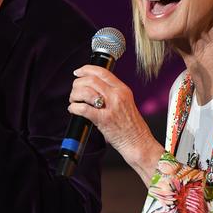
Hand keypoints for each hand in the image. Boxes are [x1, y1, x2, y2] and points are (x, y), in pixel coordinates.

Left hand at [68, 65, 163, 184]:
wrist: (138, 142)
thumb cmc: (132, 126)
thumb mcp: (126, 103)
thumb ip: (113, 93)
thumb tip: (93, 88)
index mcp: (123, 89)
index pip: (102, 72)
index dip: (86, 69)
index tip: (78, 72)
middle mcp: (117, 95)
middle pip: (91, 80)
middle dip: (77, 84)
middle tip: (74, 91)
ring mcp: (110, 107)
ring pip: (85, 92)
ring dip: (74, 95)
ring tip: (74, 101)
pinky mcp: (103, 120)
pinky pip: (83, 109)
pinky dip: (74, 108)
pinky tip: (73, 110)